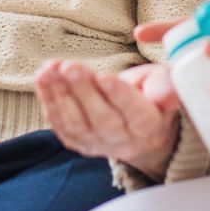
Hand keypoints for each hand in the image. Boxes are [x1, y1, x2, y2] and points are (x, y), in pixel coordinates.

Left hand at [36, 58, 181, 181]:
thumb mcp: (166, 85)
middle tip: (70, 66)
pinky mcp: (77, 142)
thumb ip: (165, 87)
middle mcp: (123, 140)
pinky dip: (49, 100)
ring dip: (60, 94)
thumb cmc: (152, 96)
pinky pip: (60, 124)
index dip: (120, 96)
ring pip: (77, 123)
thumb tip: (163, 94)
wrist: (140, 129)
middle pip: (102, 119)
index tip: (106, 77)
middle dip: (83, 91)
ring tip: (51, 69)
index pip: (135, 113)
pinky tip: (43, 77)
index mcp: (149, 125)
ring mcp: (97, 144)